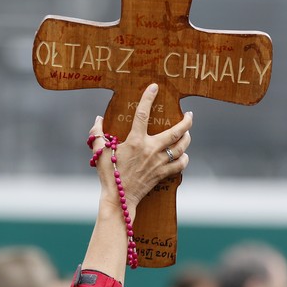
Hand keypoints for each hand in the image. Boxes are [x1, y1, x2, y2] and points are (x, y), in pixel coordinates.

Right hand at [89, 83, 191, 215]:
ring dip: (187, 139)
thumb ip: (97, 134)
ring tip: (187, 133)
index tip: (154, 87)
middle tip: (189, 115)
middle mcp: (150, 150)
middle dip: (186, 122)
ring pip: (181, 147)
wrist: (119, 198)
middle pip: (175, 132)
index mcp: (135, 141)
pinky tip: (183, 155)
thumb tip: (99, 119)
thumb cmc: (108, 175)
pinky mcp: (162, 174)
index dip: (148, 98)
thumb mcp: (99, 152)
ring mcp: (159, 162)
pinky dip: (184, 158)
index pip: (142, 114)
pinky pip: (180, 164)